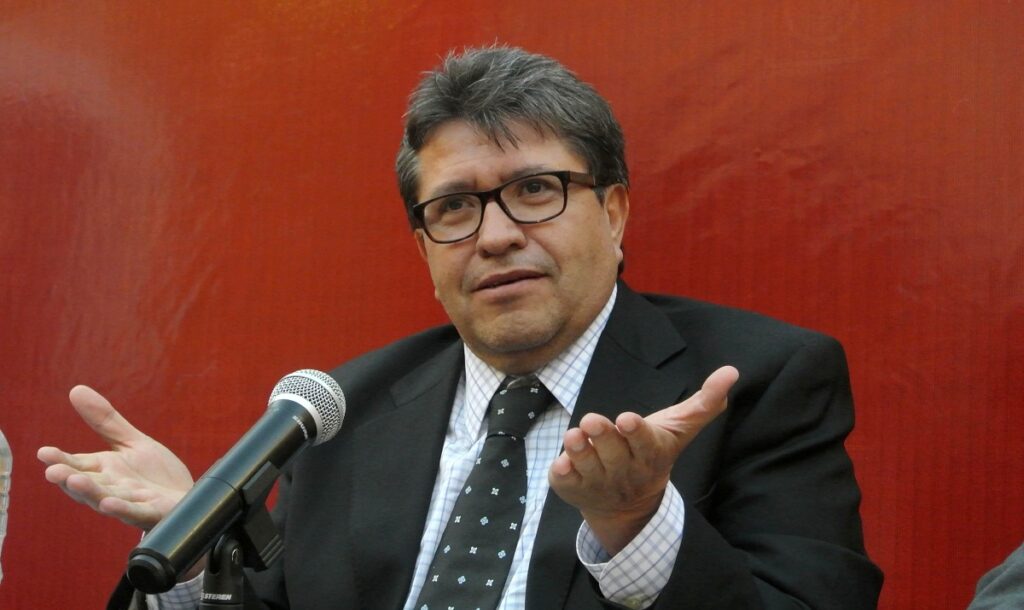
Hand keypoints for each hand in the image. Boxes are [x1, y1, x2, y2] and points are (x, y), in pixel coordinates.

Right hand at [38, 385, 193, 530]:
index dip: (61, 460)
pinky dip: (121, 509)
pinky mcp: (152, 512)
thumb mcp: (131, 443)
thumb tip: (76, 389)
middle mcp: (112, 489)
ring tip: (74, 481)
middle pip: (88, 484)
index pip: (78, 464)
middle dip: (69, 479)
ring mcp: (131, 503)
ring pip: (106, 499)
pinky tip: (108, 504)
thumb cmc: (155, 474)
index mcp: (104, 471)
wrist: (186, 498)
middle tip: (52, 471)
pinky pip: (135, 512)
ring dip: (90, 492)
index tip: (44, 453)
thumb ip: (105, 421)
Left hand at [548, 365, 738, 554]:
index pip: (645, 443)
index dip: (635, 433)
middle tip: (592, 420)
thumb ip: (704, 403)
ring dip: (579, 451)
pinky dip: (562, 473)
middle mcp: (624, 470)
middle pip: (613, 452)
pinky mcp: (573, 487)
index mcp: (650, 454)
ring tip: (574, 436)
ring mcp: (598, 481)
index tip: (626, 419)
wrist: (628, 505)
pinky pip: (566, 481)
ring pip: (587, 465)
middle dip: (603, 436)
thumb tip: (732, 371)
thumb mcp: (678, 429)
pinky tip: (560, 465)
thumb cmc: (651, 452)